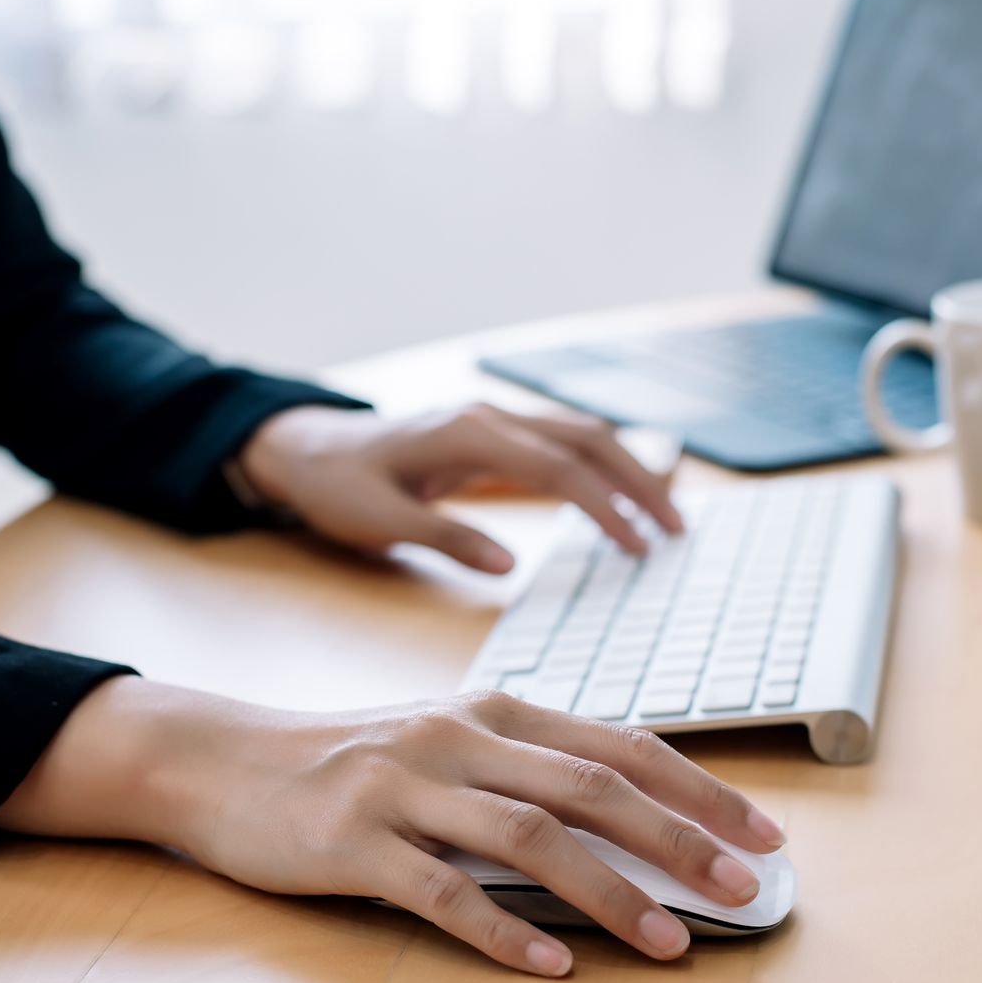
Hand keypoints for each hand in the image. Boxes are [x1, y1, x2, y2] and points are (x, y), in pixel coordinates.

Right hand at [0, 679, 785, 975]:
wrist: (222, 761)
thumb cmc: (348, 758)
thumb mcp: (445, 742)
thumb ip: (526, 768)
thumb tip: (633, 818)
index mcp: (492, 711)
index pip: (618, 746)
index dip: (697, 787)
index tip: (763, 832)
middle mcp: (458, 739)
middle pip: (590, 788)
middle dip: (679, 838)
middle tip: (745, 887)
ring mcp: (404, 789)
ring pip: (528, 839)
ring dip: (610, 892)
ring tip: (670, 940)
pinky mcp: (354, 843)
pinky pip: (441, 893)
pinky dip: (501, 931)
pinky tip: (550, 967)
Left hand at [237, 403, 684, 573]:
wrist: (304, 449)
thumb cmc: (337, 485)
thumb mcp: (379, 521)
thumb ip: (444, 538)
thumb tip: (507, 565)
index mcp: (466, 434)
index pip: (557, 468)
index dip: (604, 507)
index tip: (636, 548)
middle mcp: (489, 417)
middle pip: (587, 439)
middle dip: (639, 481)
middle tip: (677, 532)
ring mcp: (492, 420)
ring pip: (581, 433)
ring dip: (628, 469)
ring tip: (665, 517)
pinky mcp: (491, 435)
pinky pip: (561, 441)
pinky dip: (601, 464)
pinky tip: (622, 494)